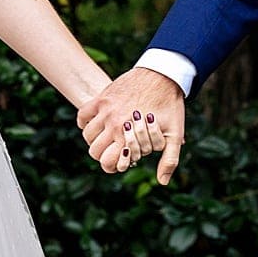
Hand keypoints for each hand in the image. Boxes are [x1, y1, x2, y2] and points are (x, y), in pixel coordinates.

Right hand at [77, 67, 183, 183]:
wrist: (164, 74)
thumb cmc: (170, 106)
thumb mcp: (174, 134)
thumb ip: (169, 160)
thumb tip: (162, 182)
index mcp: (129, 135)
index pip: (107, 162)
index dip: (113, 166)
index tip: (120, 160)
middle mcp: (113, 123)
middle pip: (94, 151)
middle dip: (104, 154)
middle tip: (115, 149)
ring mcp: (105, 109)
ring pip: (87, 135)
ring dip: (96, 139)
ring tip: (108, 136)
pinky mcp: (102, 97)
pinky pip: (83, 114)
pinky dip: (86, 122)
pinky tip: (98, 123)